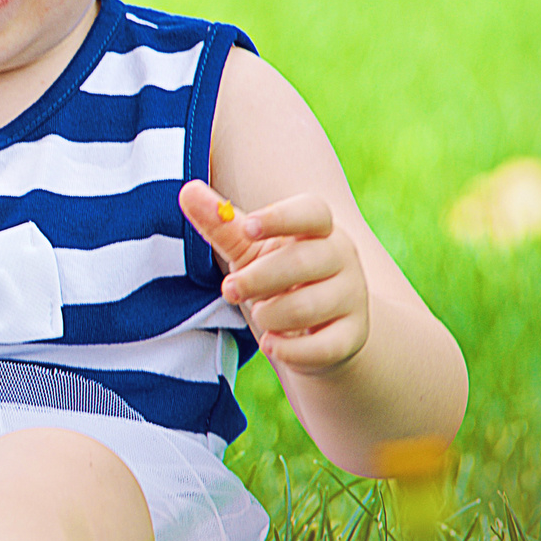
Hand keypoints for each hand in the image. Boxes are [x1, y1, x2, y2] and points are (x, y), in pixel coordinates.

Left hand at [181, 179, 370, 375]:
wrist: (314, 329)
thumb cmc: (275, 278)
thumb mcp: (247, 249)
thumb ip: (221, 223)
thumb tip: (187, 190)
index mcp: (318, 229)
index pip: (313, 212)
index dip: (281, 218)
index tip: (249, 228)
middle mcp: (342, 258)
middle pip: (305, 261)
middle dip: (258, 278)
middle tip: (229, 289)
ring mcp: (352, 297)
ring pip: (308, 306)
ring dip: (271, 315)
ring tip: (261, 315)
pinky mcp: (352, 336)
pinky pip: (323, 346)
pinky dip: (290, 350)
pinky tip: (271, 345)